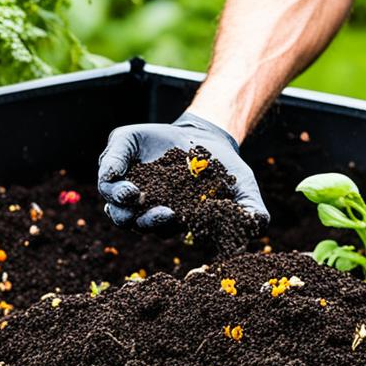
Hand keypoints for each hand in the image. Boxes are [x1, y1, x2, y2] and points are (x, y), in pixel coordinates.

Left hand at [97, 112, 268, 230]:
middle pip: (130, 219)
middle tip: (156, 210)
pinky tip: (116, 172)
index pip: (155, 228)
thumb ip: (251, 212)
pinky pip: (107, 167)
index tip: (172, 215)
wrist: (209, 136)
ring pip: (113, 199)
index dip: (159, 224)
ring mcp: (128, 181)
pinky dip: (110, 169)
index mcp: (165, 219)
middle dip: (141, 217)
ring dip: (118, 199)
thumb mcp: (242, 190)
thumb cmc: (224, 170)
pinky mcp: (120, 156)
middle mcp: (141, 205)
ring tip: (131, 193)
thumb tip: (257, 227)